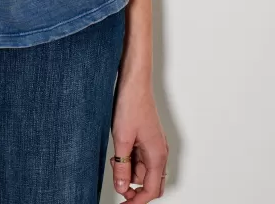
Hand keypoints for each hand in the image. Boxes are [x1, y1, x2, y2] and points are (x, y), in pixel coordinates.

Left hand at [109, 76, 168, 201]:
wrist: (134, 82)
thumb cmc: (132, 104)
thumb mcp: (122, 138)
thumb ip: (122, 165)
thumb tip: (122, 186)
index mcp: (157, 154)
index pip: (152, 190)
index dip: (138, 201)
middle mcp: (159, 151)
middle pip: (149, 182)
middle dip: (133, 187)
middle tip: (117, 182)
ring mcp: (154, 144)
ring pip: (143, 170)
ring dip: (129, 171)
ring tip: (115, 160)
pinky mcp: (147, 138)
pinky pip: (140, 158)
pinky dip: (129, 160)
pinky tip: (118, 152)